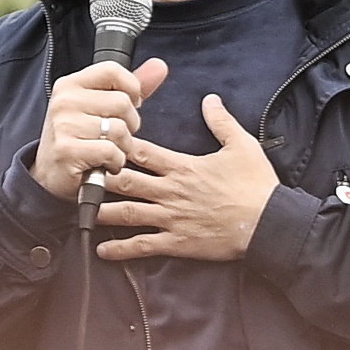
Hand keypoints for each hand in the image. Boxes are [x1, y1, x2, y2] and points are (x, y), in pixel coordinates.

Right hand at [31, 58, 168, 200]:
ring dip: (123, 147)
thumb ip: (130, 87)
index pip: (113, 70)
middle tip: (114, 136)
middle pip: (122, 102)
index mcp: (70, 84)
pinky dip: (116, 163)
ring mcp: (64, 125)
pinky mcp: (67, 150)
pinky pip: (112, 152)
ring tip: (108, 151)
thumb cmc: (79, 139)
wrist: (51, 176)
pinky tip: (104, 164)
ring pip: (120, 130)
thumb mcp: (99, 107)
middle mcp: (64, 101)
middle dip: (130, 124)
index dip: (131, 89)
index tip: (128, 105)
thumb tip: (160, 67)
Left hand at [94, 94, 279, 262]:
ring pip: (128, 213)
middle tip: (80, 172)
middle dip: (100, 176)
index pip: (142, 152)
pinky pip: (144, 246)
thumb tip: (210, 99)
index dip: (118, 144)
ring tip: (80, 208)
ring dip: (102, 211)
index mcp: (183, 167)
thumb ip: (221, 122)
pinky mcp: (178, 242)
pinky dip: (121, 249)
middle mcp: (171, 192)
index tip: (101, 139)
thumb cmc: (256, 185)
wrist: (269, 223)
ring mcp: (172, 218)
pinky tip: (102, 250)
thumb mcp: (242, 145)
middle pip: (126, 181)